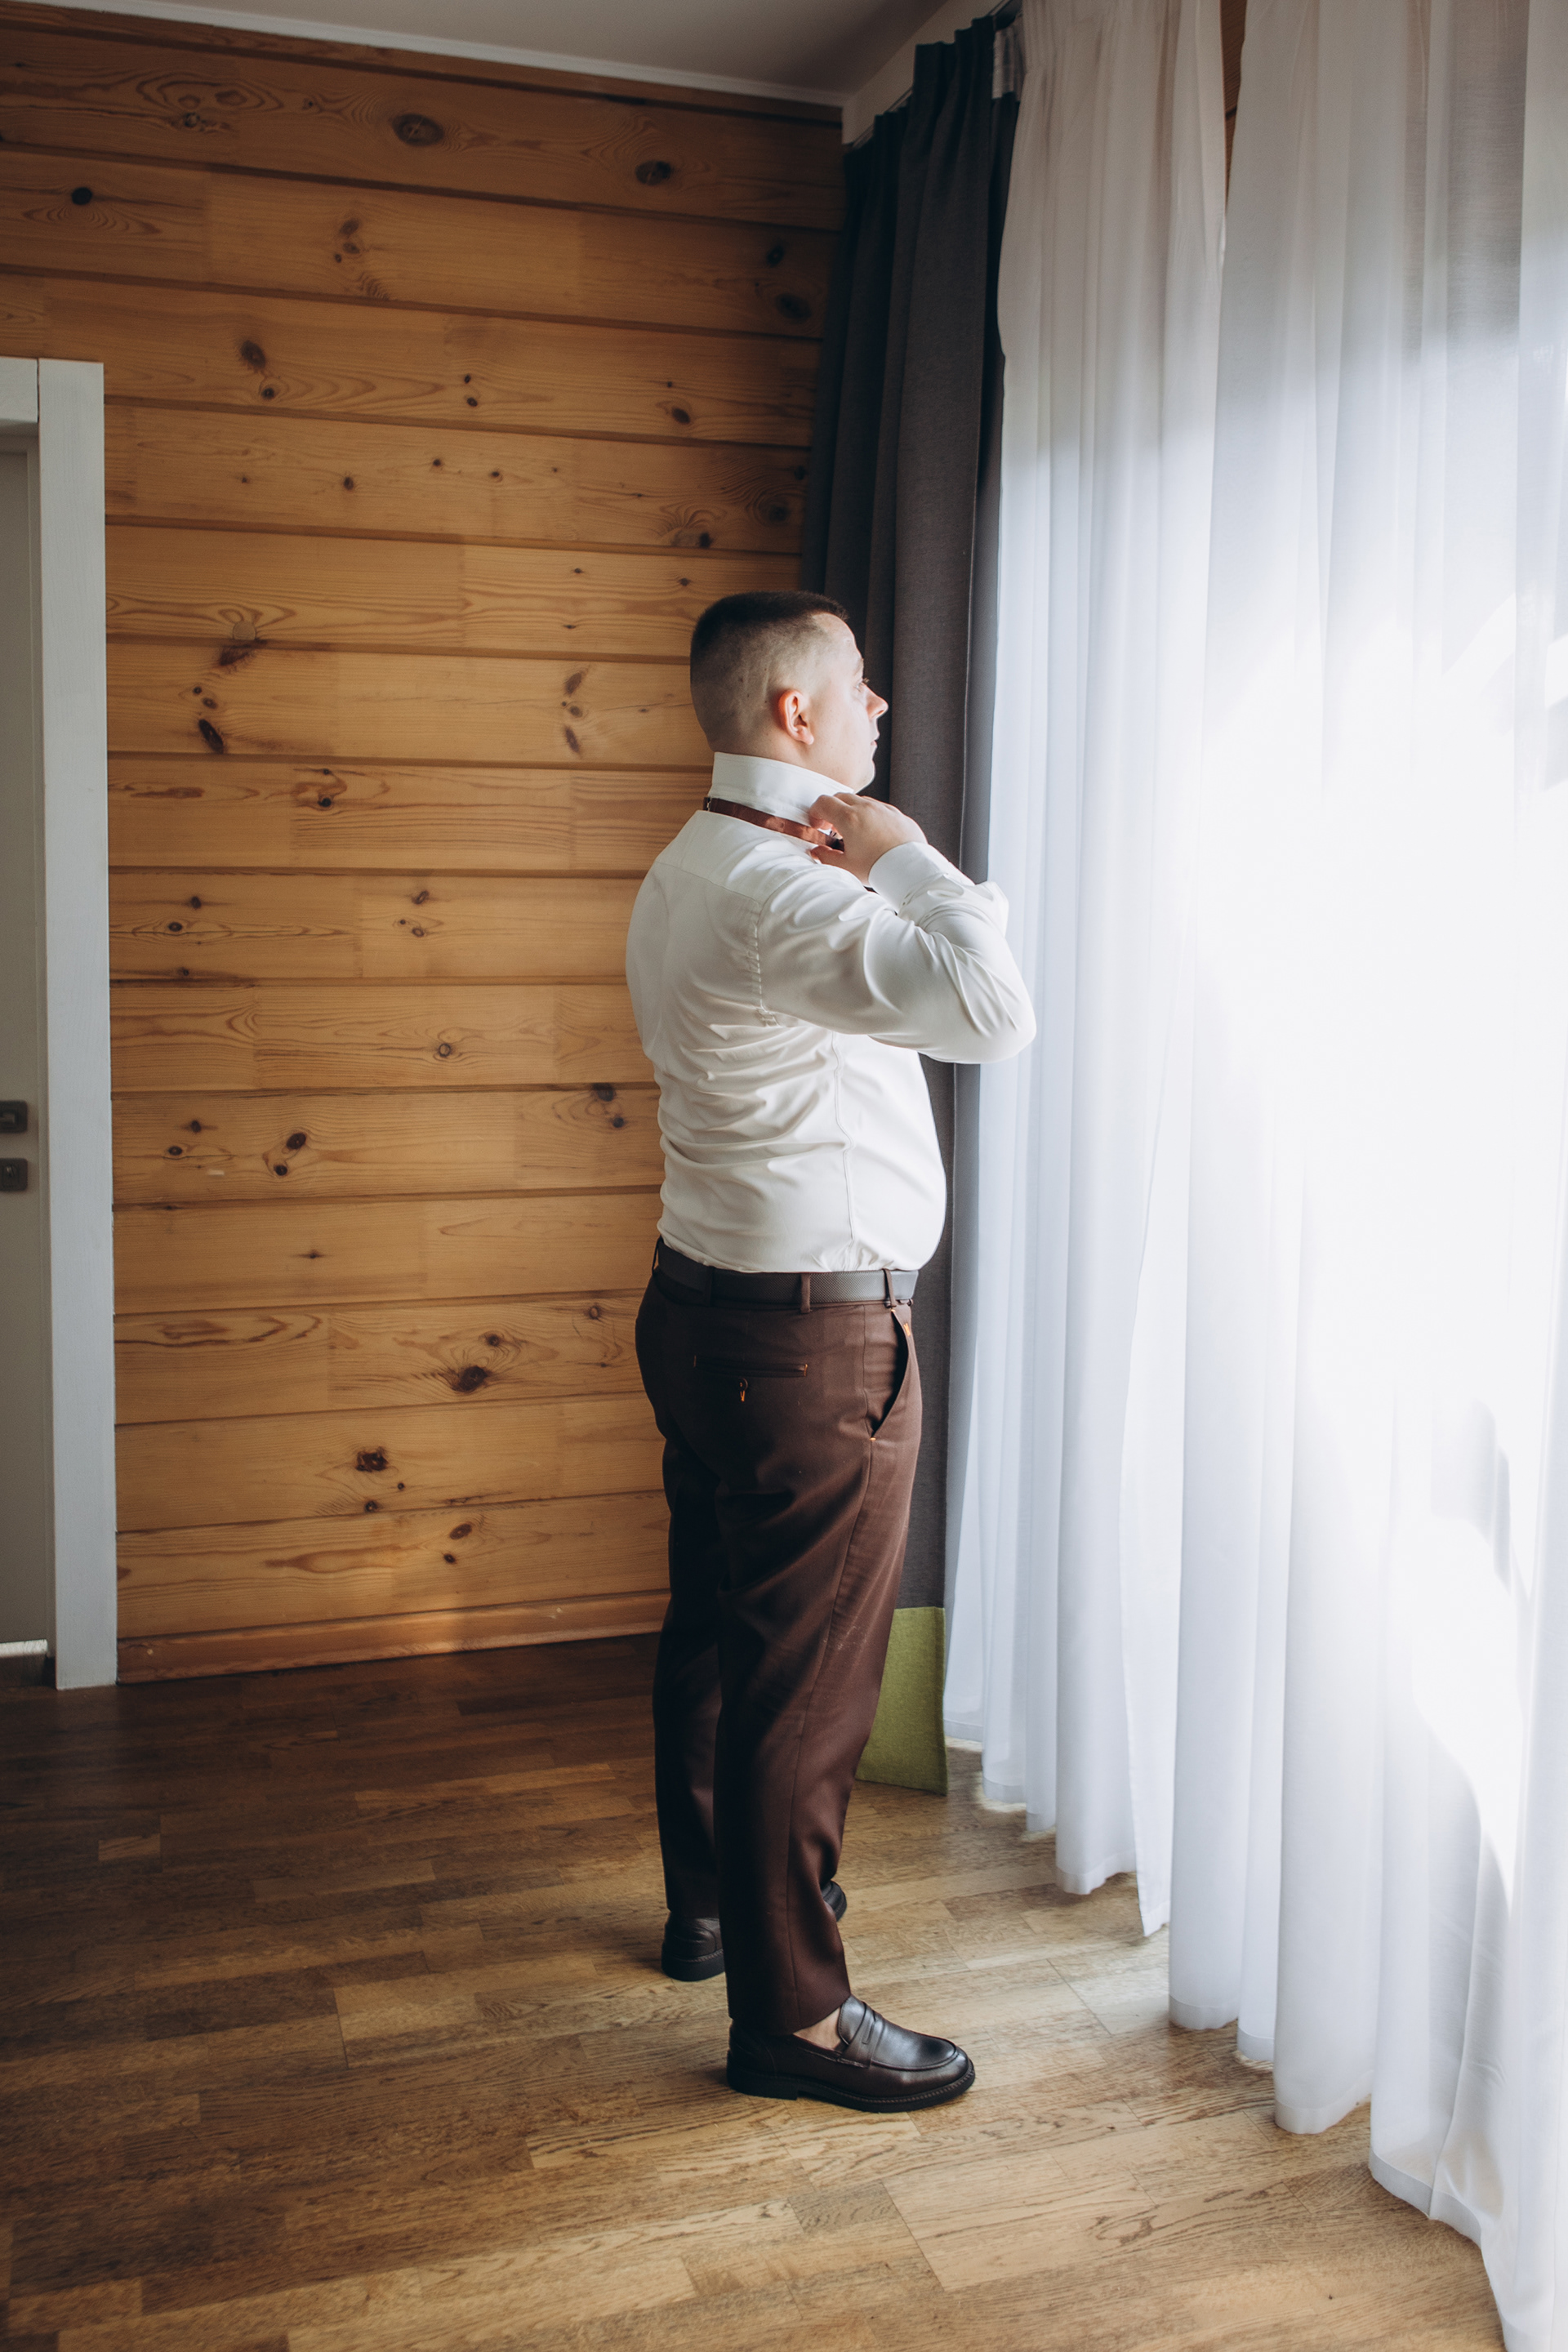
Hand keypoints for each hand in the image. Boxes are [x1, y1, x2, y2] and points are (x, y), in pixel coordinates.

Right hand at [807, 791, 924, 883]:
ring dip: (851, 811)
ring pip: (861, 801)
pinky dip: (869, 815)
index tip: (817, 825)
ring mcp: (883, 809)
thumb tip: (818, 852)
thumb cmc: (879, 868)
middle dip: (831, 809)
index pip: (823, 802)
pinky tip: (871, 833)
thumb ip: (826, 857)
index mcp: (849, 819)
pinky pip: (878, 808)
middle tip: (831, 827)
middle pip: (841, 797)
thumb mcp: (846, 867)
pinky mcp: (897, 814)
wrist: (911, 869)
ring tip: (852, 832)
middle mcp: (866, 808)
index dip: (815, 812)